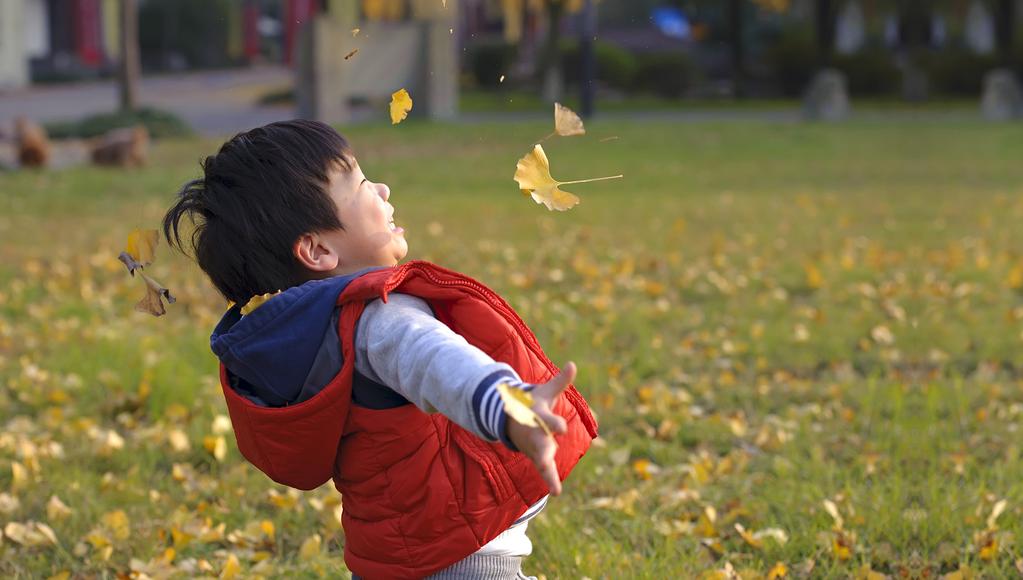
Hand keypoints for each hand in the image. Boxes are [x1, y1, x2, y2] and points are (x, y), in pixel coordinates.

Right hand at [505, 361, 575, 495]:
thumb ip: (560, 381)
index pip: (547, 420)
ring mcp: (534, 446)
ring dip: (545, 469)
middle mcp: (535, 433)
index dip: (555, 423)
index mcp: (538, 416)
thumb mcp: (545, 392)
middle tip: (545, 458)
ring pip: (540, 459)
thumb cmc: (532, 403)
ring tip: (552, 485)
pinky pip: (544, 470)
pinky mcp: (536, 456)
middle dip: (543, 450)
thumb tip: (573, 365)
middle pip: (540, 443)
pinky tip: (557, 492)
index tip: (563, 428)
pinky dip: (550, 480)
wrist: (510, 419)